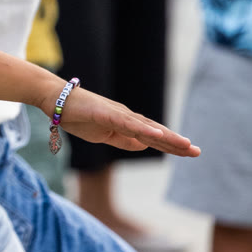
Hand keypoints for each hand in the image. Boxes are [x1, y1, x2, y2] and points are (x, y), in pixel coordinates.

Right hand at [57, 86, 197, 156]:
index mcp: (125, 123)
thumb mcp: (104, 134)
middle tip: (197, 152)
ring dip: (166, 136)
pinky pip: (127, 123)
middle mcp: (126, 116)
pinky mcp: (105, 113)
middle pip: (155, 131)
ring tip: (186, 145)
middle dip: (176, 142)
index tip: (189, 152)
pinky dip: (143, 129)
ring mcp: (117, 113)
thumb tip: (144, 145)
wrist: (54, 99)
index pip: (153, 136)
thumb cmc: (77, 115)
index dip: (171, 144)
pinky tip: (156, 135)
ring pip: (146, 127)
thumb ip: (124, 140)